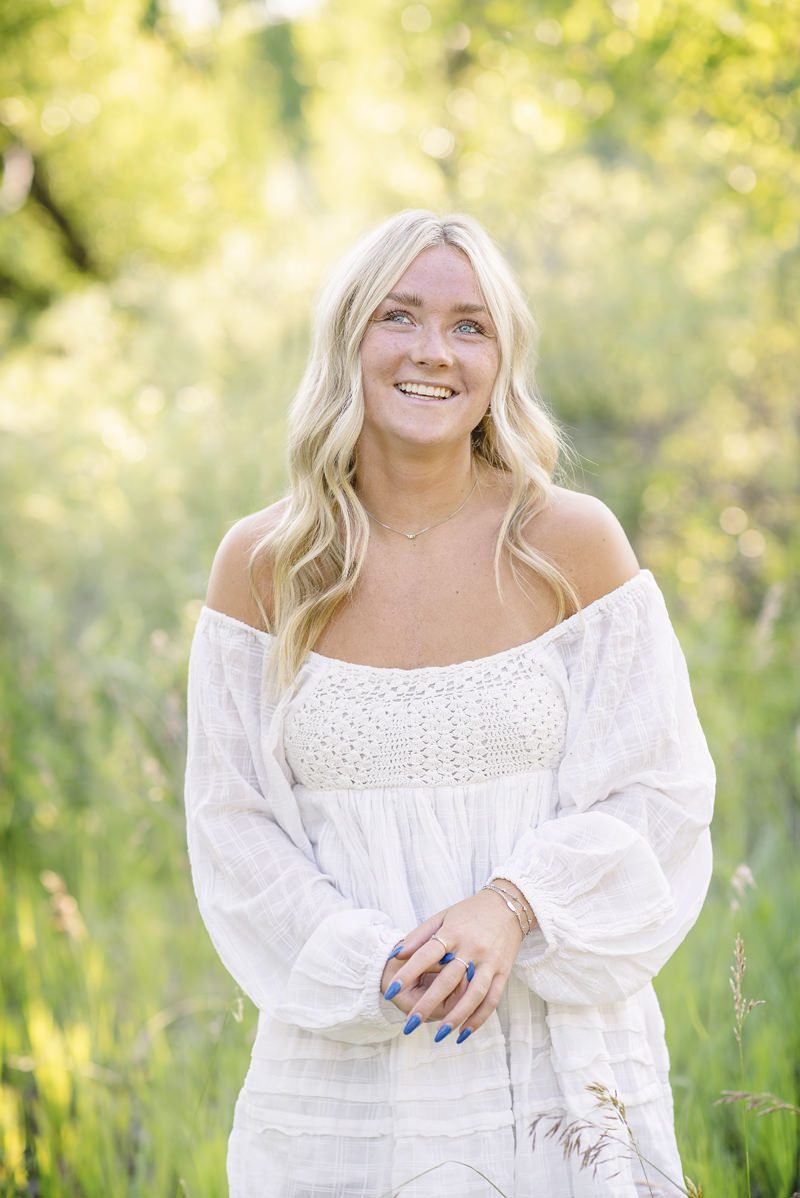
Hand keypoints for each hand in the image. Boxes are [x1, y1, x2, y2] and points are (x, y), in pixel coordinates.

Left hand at [380, 885, 528, 1041]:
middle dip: (428, 1003)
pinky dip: (479, 1018)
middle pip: (448, 980)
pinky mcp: (504, 971)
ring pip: (473, 994)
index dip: (408, 972)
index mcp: (453, 932)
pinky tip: (464, 1032)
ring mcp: (490, 961)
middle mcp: (472, 948)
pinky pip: (492, 999)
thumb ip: (419, 936)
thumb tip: (396, 955)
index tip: (391, 990)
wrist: (510, 905)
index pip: (426, 954)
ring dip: (456, 1016)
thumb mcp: (442, 916)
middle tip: (410, 1023)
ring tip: (439, 1035)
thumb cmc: (469, 913)